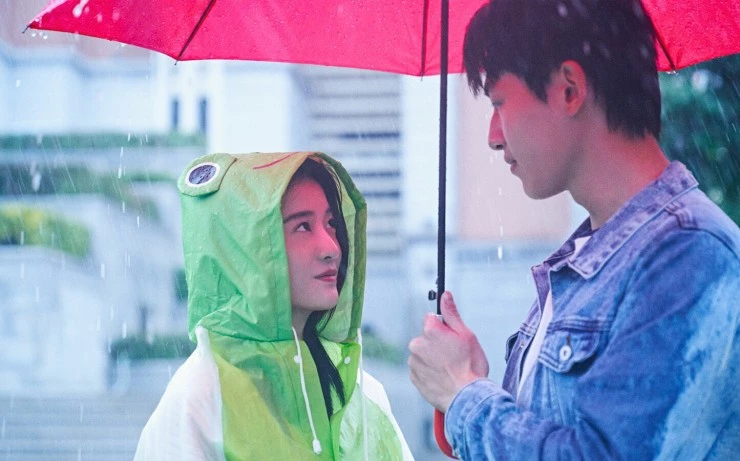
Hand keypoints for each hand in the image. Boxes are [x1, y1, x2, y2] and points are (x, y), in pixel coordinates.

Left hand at [408, 291, 488, 411]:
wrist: (467, 399)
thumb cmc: (470, 366)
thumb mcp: (467, 335)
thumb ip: (452, 314)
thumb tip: (445, 295)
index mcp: (430, 330)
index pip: (432, 319)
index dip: (445, 328)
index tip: (453, 338)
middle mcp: (417, 344)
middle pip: (426, 337)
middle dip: (437, 343)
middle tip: (454, 356)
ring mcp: (414, 362)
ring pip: (423, 354)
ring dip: (433, 358)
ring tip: (450, 370)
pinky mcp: (413, 378)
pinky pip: (421, 369)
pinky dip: (429, 372)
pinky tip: (443, 378)